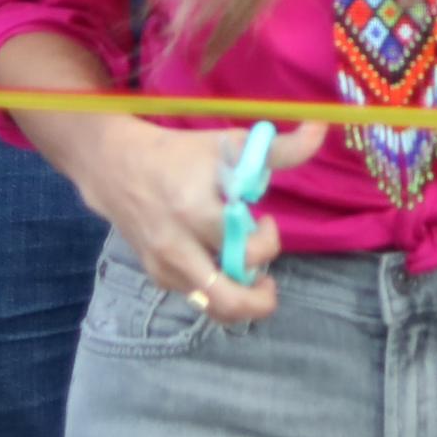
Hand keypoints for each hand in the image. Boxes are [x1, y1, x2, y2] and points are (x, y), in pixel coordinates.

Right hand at [55, 115, 329, 327]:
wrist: (116, 167)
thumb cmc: (180, 154)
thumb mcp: (230, 145)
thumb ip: (279, 148)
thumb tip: (320, 129)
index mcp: (195, 210)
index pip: (244, 249)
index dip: (267, 240)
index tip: (265, 220)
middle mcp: (177, 246)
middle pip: (227, 300)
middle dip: (260, 301)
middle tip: (269, 284)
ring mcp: (164, 266)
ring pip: (212, 308)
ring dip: (239, 297)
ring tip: (246, 276)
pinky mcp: (156, 276)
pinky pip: (197, 299)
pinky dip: (216, 290)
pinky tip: (219, 267)